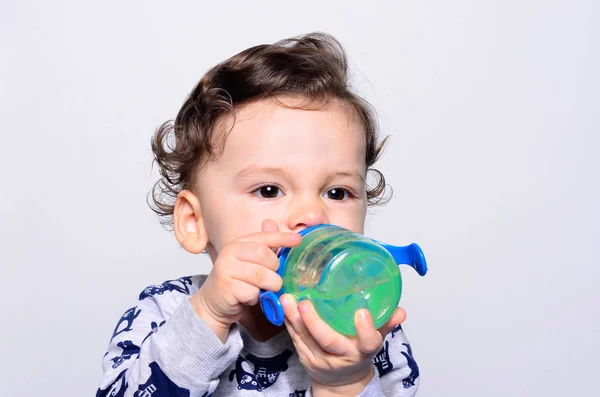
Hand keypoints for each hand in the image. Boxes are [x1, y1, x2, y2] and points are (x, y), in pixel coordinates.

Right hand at [190, 219, 300, 341]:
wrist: (213, 304)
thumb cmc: (236, 282)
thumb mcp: (251, 263)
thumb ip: (266, 248)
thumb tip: (278, 227)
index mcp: (238, 243)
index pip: (264, 237)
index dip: (282, 237)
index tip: (299, 240)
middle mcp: (230, 252)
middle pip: (265, 255)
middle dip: (275, 269)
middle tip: (271, 278)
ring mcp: (227, 269)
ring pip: (262, 275)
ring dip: (269, 286)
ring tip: (262, 289)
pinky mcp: (227, 287)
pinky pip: (253, 292)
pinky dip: (255, 297)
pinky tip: (248, 298)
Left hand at [281, 294, 405, 395]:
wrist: (340, 381)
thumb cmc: (357, 353)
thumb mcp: (375, 340)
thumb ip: (385, 323)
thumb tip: (400, 311)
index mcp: (362, 351)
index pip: (368, 343)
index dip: (366, 329)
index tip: (362, 312)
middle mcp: (341, 357)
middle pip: (328, 340)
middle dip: (315, 322)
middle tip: (305, 303)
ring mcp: (320, 358)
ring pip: (305, 338)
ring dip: (294, 318)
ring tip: (287, 299)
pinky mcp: (304, 356)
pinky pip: (295, 337)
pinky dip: (288, 321)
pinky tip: (283, 305)